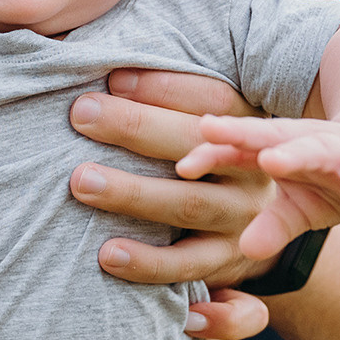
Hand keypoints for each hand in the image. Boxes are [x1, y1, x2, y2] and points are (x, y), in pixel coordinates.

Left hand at [66, 69, 276, 287]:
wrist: (257, 233)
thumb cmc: (208, 165)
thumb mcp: (203, 129)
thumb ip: (168, 104)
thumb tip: (108, 74)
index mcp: (244, 128)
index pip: (211, 99)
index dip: (163, 88)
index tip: (113, 79)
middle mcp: (250, 171)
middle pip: (195, 146)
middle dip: (136, 127)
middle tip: (82, 114)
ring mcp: (240, 219)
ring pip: (188, 204)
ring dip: (132, 194)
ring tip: (82, 182)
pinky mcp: (225, 261)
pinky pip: (185, 265)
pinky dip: (146, 261)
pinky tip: (107, 253)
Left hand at [179, 117, 339, 258]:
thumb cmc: (328, 182)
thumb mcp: (296, 206)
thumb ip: (268, 224)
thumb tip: (243, 252)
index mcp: (278, 151)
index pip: (239, 150)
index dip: (212, 154)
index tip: (184, 165)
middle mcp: (306, 146)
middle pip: (268, 139)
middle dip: (240, 136)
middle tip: (210, 130)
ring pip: (317, 149)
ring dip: (296, 153)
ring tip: (272, 160)